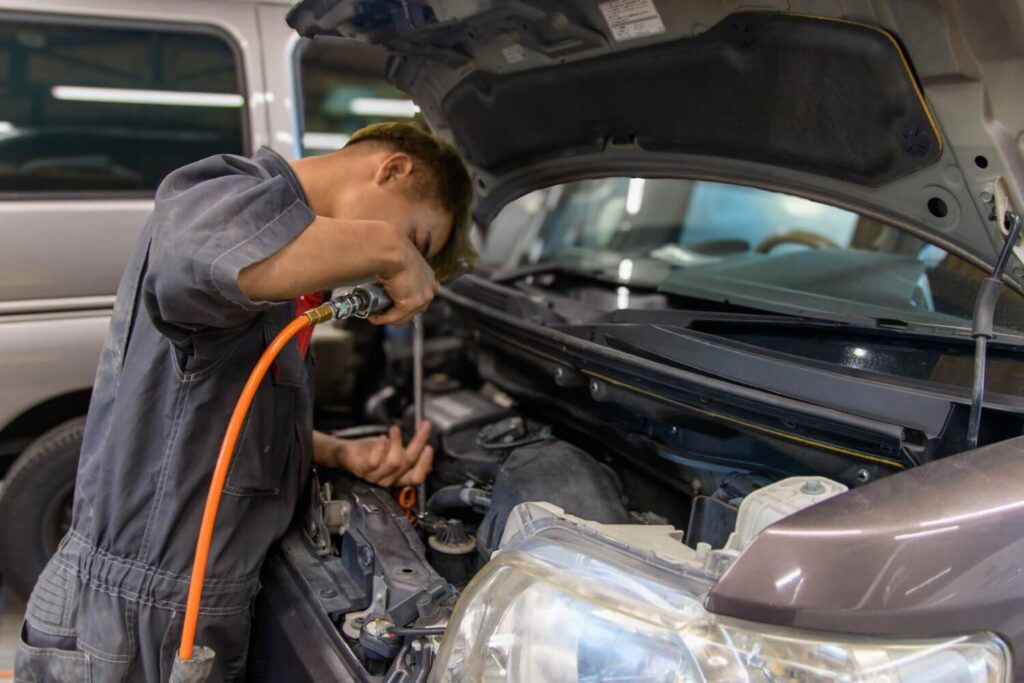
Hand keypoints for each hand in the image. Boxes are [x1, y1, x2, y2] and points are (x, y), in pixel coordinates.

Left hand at [318, 422, 433, 486]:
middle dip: (418, 442)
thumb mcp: (393, 452)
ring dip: (398, 441)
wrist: (345, 452)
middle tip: (424, 426)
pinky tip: (383, 437)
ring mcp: (373, 477)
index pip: (416, 478)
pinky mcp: (361, 470)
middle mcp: (387, 480)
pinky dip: (381, 447)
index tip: (429, 446)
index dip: (425, 463)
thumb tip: (427, 454)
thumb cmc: (369, 452)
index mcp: (397, 478)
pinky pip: (375, 462)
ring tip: (395, 429)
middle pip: (408, 463)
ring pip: (394, 462)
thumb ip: (408, 456)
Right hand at [371, 237, 437, 325]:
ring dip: (390, 317)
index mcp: (428, 275)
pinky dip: (383, 319)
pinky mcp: (411, 304)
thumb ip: (399, 269)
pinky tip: (374, 317)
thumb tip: (388, 274)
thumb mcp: (400, 260)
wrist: (391, 249)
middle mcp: (429, 287)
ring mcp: (422, 297)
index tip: (396, 302)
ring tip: (377, 314)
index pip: (423, 294)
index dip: (409, 299)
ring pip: (405, 315)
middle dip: (400, 311)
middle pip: (416, 308)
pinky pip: (395, 317)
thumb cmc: (392, 249)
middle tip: (384, 309)